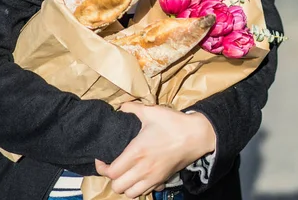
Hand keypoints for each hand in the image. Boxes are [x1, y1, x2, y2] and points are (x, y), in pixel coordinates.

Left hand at [95, 102, 215, 198]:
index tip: (102, 159)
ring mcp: (153, 178)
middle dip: (112, 178)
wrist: (196, 135)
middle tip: (113, 166)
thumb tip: (120, 107)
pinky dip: (139, 188)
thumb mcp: (151, 111)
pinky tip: (140, 176)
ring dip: (125, 186)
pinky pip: (146, 192)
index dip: (102, 167)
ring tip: (125, 173)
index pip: (111, 172)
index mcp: (136, 152)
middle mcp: (143, 169)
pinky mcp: (162, 180)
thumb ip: (132, 108)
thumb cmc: (173, 123)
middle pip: (118, 187)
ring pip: (130, 194)